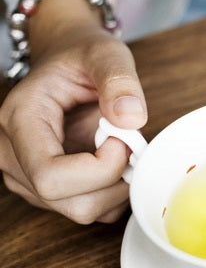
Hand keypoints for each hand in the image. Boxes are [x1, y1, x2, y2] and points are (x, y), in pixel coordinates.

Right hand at [0, 0, 146, 223]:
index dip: (99, 169)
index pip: (51, 176)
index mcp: (19, 120)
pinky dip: (115, 193)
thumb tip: (131, 118)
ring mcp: (28, 178)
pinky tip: (116, 162)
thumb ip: (119, 81)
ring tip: (121, 148)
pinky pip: (92, 211)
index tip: (121, 138)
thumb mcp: (106, 55)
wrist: (68, 64)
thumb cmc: (82, 58)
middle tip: (128, 144)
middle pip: (69, 203)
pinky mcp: (49, 192)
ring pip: (82, 212)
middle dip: (114, 180)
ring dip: (117, 187)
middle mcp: (13, 156)